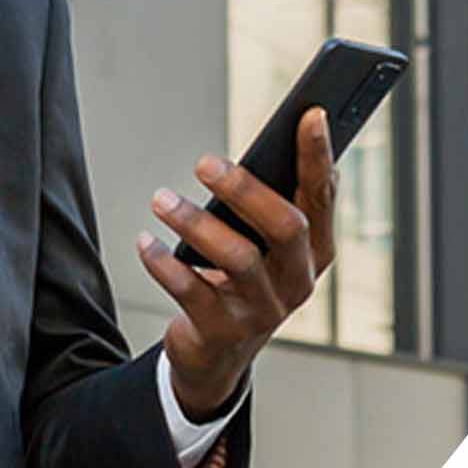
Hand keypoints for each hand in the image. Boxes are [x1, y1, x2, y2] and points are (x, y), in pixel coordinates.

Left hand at [137, 106, 337, 421]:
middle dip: (245, 190)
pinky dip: (164, 263)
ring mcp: (263, 310)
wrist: (219, 352)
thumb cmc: (244, 278)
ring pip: (238, 258)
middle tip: (203, 163)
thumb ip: (278, 198)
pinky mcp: (223, 330)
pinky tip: (145, 241)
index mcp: (315, 249)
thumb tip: (285, 135)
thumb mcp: (267, 243)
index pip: (322, 196)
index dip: (318, 156)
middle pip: (284, 228)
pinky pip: (192, 291)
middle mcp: (298, 280)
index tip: (310, 115)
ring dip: (194, 222)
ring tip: (161, 199)